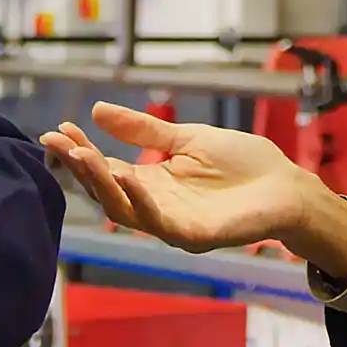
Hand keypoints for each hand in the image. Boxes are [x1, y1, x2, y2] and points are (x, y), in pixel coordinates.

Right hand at [42, 101, 337, 260]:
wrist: (288, 186)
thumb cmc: (243, 164)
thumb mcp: (187, 137)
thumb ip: (144, 130)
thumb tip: (97, 110)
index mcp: (153, 183)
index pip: (107, 170)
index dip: (81, 152)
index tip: (58, 131)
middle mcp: (156, 207)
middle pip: (107, 192)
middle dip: (81, 169)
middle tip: (59, 143)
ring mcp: (174, 224)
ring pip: (126, 210)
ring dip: (102, 184)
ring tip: (83, 156)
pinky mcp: (195, 236)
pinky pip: (160, 224)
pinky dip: (143, 202)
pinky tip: (130, 178)